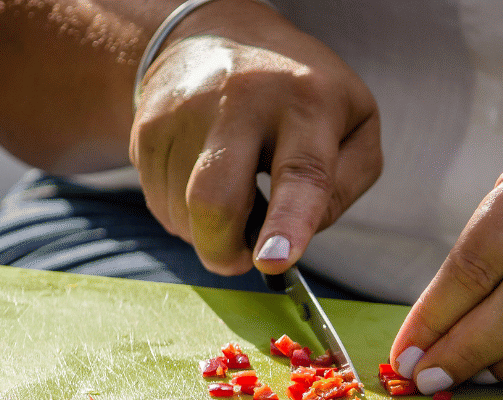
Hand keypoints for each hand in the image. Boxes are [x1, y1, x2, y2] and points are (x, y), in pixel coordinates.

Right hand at [130, 0, 380, 275]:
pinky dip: (185, 214)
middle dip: (223, 251)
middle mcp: (241, 100)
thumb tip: (298, 235)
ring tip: (233, 191)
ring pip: (183, 214)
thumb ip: (344, 185)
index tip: (273, 262)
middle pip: (214, 201)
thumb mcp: (355, 124)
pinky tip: (205, 180)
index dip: (287, 223)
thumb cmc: (301, 93)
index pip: (300, 173)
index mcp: (307, 102)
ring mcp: (185, 112)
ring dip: (208, 230)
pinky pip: (160, 204)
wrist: (220, 34)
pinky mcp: (147, 128)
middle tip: (241, 258)